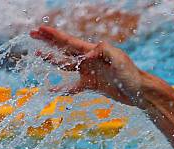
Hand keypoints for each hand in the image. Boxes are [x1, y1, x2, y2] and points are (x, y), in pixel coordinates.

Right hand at [30, 25, 145, 106]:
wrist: (140, 92)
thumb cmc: (131, 74)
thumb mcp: (119, 59)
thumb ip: (103, 51)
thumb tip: (88, 55)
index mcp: (94, 51)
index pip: (70, 42)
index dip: (54, 36)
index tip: (39, 30)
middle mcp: (90, 60)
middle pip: (64, 49)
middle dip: (49, 42)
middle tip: (32, 34)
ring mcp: (90, 73)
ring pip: (66, 65)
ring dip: (52, 60)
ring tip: (39, 54)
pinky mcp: (93, 85)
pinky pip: (74, 87)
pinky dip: (63, 89)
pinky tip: (52, 90)